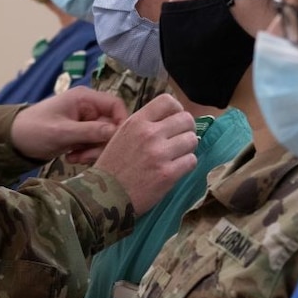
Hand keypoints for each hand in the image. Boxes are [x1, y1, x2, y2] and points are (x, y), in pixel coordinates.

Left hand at [11, 88, 129, 162]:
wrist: (14, 141)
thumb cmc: (33, 130)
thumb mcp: (62, 132)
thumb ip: (89, 131)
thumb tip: (115, 132)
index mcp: (84, 98)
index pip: (115, 104)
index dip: (121, 122)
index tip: (117, 141)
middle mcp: (88, 107)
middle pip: (112, 124)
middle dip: (102, 143)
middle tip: (85, 156)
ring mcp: (86, 121)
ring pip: (104, 137)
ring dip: (93, 151)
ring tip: (75, 158)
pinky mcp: (82, 134)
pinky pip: (94, 144)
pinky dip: (86, 153)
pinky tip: (72, 157)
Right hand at [93, 94, 197, 214]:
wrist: (105, 195)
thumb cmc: (113, 166)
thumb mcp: (122, 135)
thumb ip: (144, 125)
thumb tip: (170, 119)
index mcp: (137, 122)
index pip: (168, 101)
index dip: (177, 110)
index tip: (175, 120)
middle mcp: (149, 134)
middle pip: (186, 119)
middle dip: (186, 130)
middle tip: (180, 140)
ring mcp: (160, 154)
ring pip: (192, 140)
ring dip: (187, 148)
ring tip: (177, 156)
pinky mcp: (168, 174)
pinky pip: (191, 160)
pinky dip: (186, 165)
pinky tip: (175, 169)